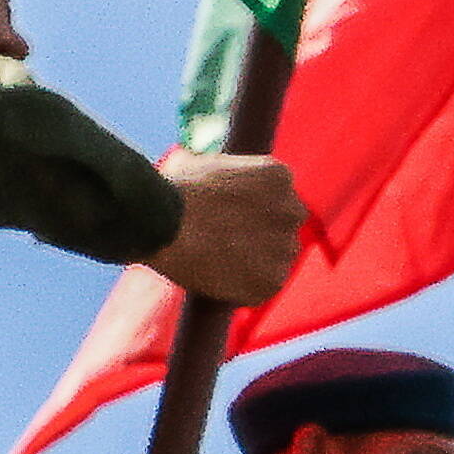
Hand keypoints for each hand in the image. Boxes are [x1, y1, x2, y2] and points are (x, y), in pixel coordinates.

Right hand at [155, 155, 306, 305]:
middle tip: (226, 244)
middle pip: (284, 228)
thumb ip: (228, 178)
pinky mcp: (272, 281)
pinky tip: (218, 277)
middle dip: (261, 236)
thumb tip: (220, 186)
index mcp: (279, 176)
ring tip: (216, 260)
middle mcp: (292, 210)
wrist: (161, 221)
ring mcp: (286, 247)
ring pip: (277, 259)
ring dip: (255, 263)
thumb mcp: (208, 165)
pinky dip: (244, 288)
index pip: (277, 197)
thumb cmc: (173, 190)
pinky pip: (263, 288)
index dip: (253, 211)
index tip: (230, 219)